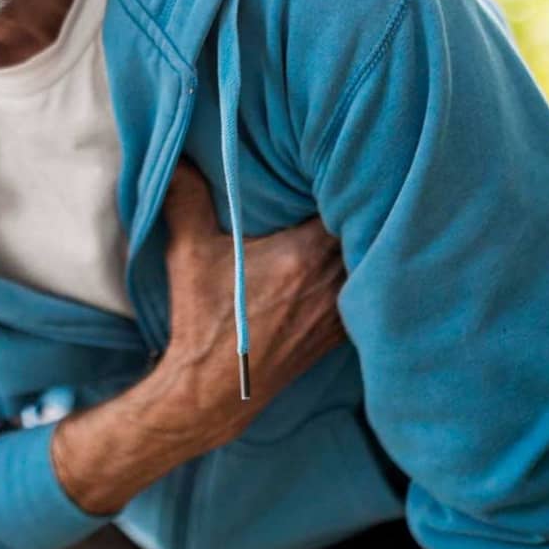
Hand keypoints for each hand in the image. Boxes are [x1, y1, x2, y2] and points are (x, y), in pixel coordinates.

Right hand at [153, 159, 348, 453]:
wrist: (214, 389)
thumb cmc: (203, 321)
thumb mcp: (188, 255)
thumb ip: (186, 200)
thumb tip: (176, 159)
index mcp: (305, 256)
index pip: (347, 203)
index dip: (348, 178)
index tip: (338, 161)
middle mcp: (333, 281)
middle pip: (366, 227)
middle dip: (358, 203)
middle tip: (352, 178)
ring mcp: (342, 308)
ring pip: (372, 258)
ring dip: (363, 237)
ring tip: (356, 212)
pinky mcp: (341, 330)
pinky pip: (366, 289)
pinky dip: (362, 270)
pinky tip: (351, 258)